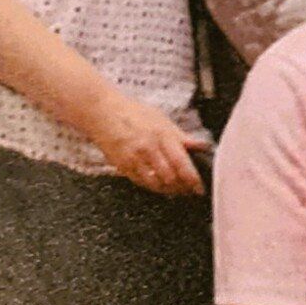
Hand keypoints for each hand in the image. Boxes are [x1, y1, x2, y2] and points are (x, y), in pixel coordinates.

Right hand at [87, 93, 208, 195]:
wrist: (103, 113)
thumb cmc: (134, 114)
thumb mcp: (162, 120)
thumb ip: (181, 137)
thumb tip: (202, 146)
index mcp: (162, 136)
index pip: (181, 163)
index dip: (192, 179)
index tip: (200, 188)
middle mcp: (149, 149)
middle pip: (170, 177)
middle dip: (183, 188)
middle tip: (191, 191)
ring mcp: (134, 159)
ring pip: (155, 183)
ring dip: (169, 191)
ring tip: (179, 191)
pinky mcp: (122, 166)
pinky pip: (141, 183)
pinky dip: (153, 187)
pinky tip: (161, 187)